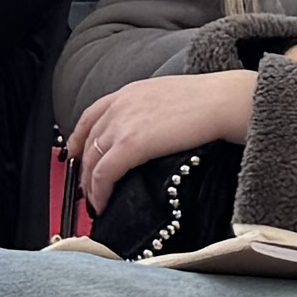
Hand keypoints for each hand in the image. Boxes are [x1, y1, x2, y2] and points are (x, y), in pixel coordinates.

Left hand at [65, 64, 255, 212]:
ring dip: (90, 185)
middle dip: (83, 168)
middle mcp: (119, 107)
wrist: (222, 101)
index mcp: (128, 93)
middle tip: (86, 187)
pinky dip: (100, 191)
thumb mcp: (167, 96)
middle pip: (88, 141)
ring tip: (95, 201)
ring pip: (92, 160)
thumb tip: (149, 132)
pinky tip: (103, 203)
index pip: (91, 116)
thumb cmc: (208, 101)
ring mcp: (122, 125)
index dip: (77, 138)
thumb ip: (149, 111)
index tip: (74, 153)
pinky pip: (104, 173)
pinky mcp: (130, 145)